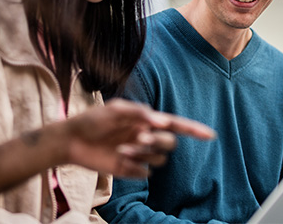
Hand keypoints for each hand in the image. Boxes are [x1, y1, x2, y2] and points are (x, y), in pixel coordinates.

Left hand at [61, 99, 214, 177]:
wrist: (71, 140)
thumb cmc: (93, 120)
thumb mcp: (115, 109)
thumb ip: (139, 112)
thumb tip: (162, 120)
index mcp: (146, 121)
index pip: (176, 125)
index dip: (194, 130)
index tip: (210, 135)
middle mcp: (146, 137)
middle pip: (169, 143)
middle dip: (158, 141)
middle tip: (139, 138)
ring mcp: (138, 155)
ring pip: (158, 160)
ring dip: (143, 154)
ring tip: (121, 149)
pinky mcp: (129, 170)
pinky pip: (144, 173)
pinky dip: (136, 167)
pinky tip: (118, 159)